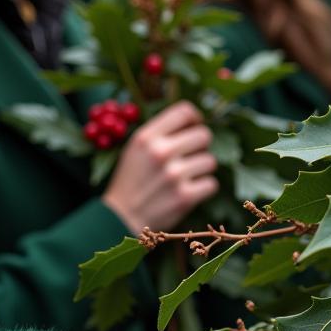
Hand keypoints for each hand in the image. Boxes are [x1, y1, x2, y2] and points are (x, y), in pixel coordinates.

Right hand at [103, 101, 218, 231]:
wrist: (119, 220)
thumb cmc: (131, 181)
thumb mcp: (135, 149)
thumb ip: (160, 133)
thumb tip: (194, 120)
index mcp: (147, 136)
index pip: (185, 111)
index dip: (195, 119)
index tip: (193, 128)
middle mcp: (161, 152)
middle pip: (204, 135)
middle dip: (200, 147)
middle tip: (189, 158)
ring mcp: (174, 175)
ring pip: (210, 161)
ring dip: (201, 170)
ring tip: (185, 178)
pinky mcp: (185, 197)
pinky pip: (212, 184)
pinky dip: (203, 189)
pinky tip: (188, 192)